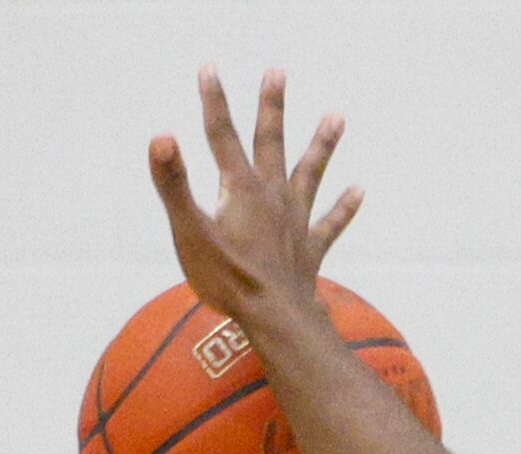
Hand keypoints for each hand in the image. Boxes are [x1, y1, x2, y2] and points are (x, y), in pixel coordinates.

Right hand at [148, 67, 361, 319]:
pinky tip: (360, 189)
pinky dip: (345, 206)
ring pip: (310, 173)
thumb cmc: (229, 279)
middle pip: (271, 141)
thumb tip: (161, 136)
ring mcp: (295, 221)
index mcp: (241, 188)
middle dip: (272, 106)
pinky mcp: (309, 249)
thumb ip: (174, 183)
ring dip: (322, 144)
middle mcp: (273, 196)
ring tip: (338, 116)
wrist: (276, 318)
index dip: (214, 100)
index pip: (221, 135)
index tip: (210, 68)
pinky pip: (330, 223)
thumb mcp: (189, 231)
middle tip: (278, 72)